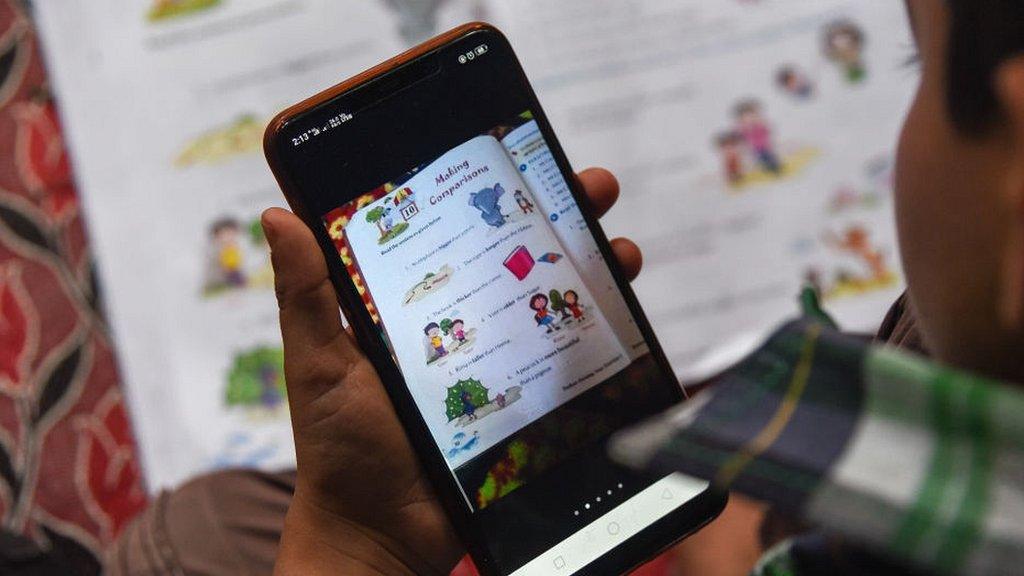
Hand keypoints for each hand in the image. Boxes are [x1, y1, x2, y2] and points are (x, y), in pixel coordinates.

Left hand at [266, 168, 639, 574]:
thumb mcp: (320, 364)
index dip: (490, 193)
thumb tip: (277, 216)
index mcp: (410, 305)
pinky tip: (621, 312)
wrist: (381, 534)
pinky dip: (596, 331)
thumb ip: (307, 297)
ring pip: (550, 300)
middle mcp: (459, 324)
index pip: (454, 232)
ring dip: (592, 267)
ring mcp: (496, 362)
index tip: (522, 154)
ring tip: (620, 249)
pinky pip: (566, 359)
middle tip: (593, 187)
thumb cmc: (340, 448)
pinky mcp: (524, 401)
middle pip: (515, 256)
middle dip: (560, 216)